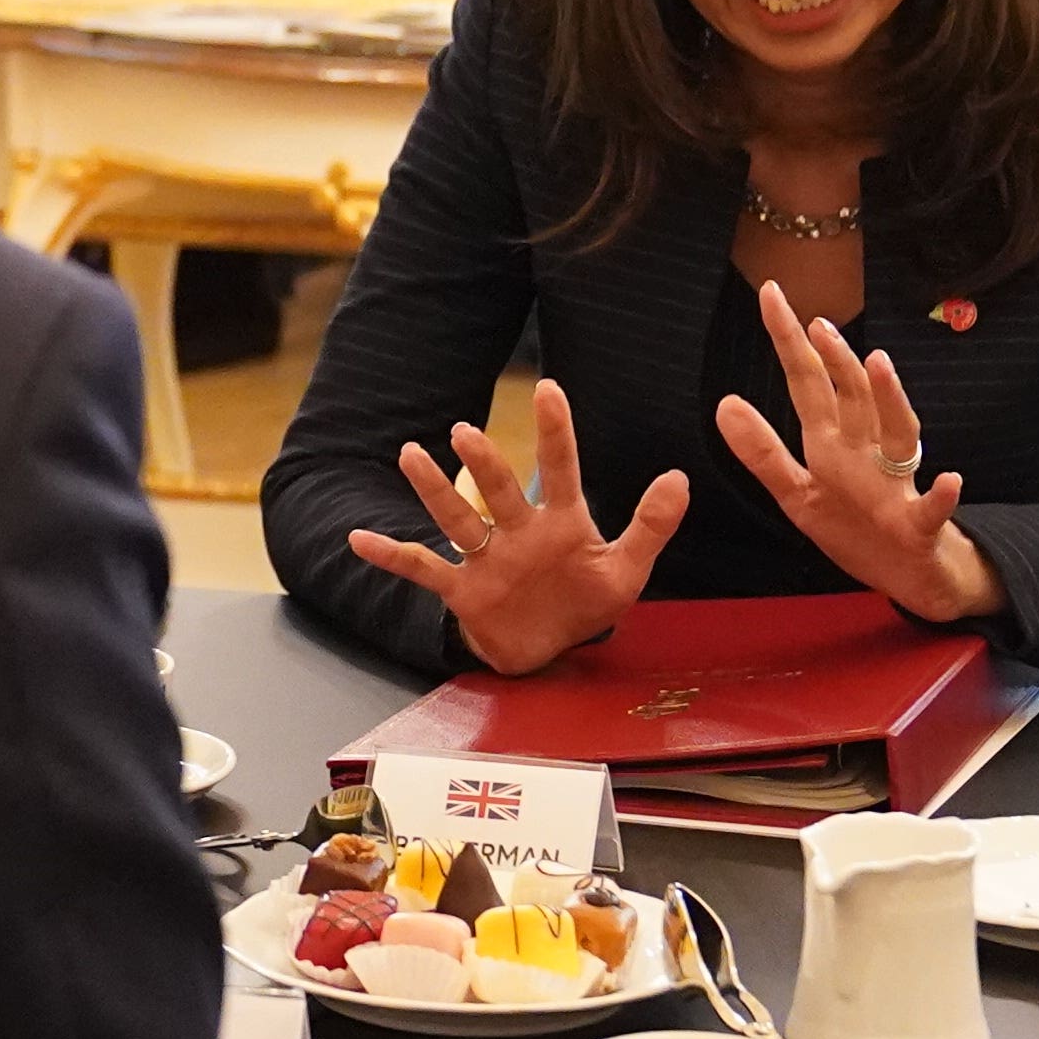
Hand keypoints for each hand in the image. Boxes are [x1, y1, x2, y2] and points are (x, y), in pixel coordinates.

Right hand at [345, 380, 689, 674]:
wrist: (548, 650)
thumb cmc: (584, 601)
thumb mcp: (626, 569)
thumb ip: (651, 526)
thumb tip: (679, 477)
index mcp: (561, 522)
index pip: (559, 467)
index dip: (554, 430)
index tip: (549, 388)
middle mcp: (518, 531)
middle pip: (498, 490)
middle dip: (483, 463)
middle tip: (465, 433)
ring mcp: (487, 558)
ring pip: (457, 518)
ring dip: (434, 489)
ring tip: (410, 454)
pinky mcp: (464, 590)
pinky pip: (423, 568)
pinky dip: (392, 556)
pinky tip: (359, 540)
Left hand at [713, 279, 1005, 624]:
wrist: (906, 576)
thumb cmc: (854, 527)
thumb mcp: (797, 493)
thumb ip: (762, 452)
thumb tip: (724, 401)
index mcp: (832, 444)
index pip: (808, 382)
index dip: (788, 340)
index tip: (770, 293)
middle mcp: (866, 453)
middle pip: (851, 398)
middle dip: (836, 361)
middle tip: (818, 324)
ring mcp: (895, 485)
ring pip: (896, 435)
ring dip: (889, 400)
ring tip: (879, 365)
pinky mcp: (918, 526)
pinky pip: (931, 510)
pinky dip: (942, 496)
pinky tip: (949, 480)